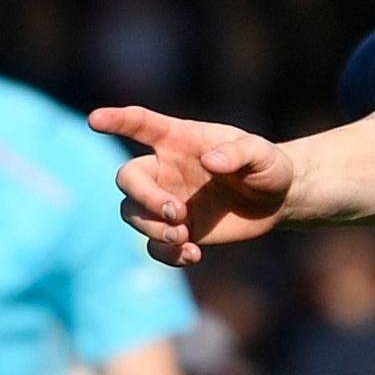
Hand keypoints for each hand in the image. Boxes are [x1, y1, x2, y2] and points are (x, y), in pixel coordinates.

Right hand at [91, 106, 294, 266]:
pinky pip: (154, 245)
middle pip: (128, 179)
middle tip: (176, 213)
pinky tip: (193, 255)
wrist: (279, 199)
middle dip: (143, 198)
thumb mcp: (263, 155)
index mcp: (181, 140)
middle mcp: (166, 169)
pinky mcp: (178, 230)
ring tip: (184, 237)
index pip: (141, 124)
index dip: (117, 120)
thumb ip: (239, 153)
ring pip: (132, 214)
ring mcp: (167, 200)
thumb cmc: (268, 166)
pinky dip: (166, 254)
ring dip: (152, 229)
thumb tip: (210, 161)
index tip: (95, 119)